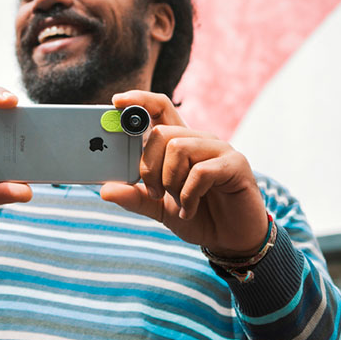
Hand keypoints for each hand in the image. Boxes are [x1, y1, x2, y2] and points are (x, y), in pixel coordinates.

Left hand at [100, 91, 267, 256]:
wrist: (230, 239)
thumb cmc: (197, 216)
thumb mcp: (158, 207)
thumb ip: (135, 196)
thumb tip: (105, 189)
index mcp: (180, 143)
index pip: (159, 108)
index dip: (139, 100)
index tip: (116, 101)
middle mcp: (199, 140)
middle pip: (161, 132)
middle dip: (149, 167)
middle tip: (156, 193)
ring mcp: (219, 149)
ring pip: (179, 147)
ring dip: (170, 181)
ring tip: (178, 202)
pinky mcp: (235, 164)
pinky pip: (201, 171)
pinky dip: (188, 195)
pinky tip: (190, 209)